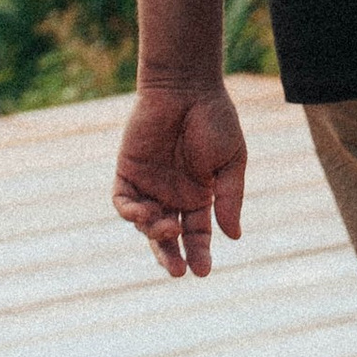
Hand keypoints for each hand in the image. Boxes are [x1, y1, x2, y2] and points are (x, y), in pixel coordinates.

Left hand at [114, 82, 247, 278]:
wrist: (186, 85)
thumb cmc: (214, 119)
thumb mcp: (231, 161)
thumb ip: (229, 198)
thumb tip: (234, 236)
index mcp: (199, 196)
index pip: (197, 234)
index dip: (200, 253)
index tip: (203, 271)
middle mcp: (173, 195)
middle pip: (168, 238)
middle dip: (171, 257)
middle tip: (178, 271)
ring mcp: (149, 184)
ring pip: (145, 223)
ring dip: (154, 233)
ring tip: (166, 230)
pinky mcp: (128, 171)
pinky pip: (123, 201)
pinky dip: (130, 212)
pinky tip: (143, 215)